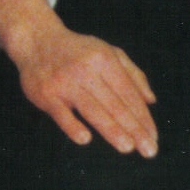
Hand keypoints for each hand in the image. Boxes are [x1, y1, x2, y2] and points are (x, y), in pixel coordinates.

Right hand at [0, 0, 157, 156]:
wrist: (36, 39)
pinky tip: (85, 139)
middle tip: (149, 150)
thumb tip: (151, 101)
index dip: (143, 116)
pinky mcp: (46, 93)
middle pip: (114, 104)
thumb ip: (132, 74)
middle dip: (134, 129)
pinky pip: (60, 114)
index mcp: (104, 59)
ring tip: (127, 147)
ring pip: (92, 110)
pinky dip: (72, 126)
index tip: (153, 137)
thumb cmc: (78, 51)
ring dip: (111, 130)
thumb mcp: (108, 51)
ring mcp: (65, 82)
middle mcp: (85, 69)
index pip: (128, 93)